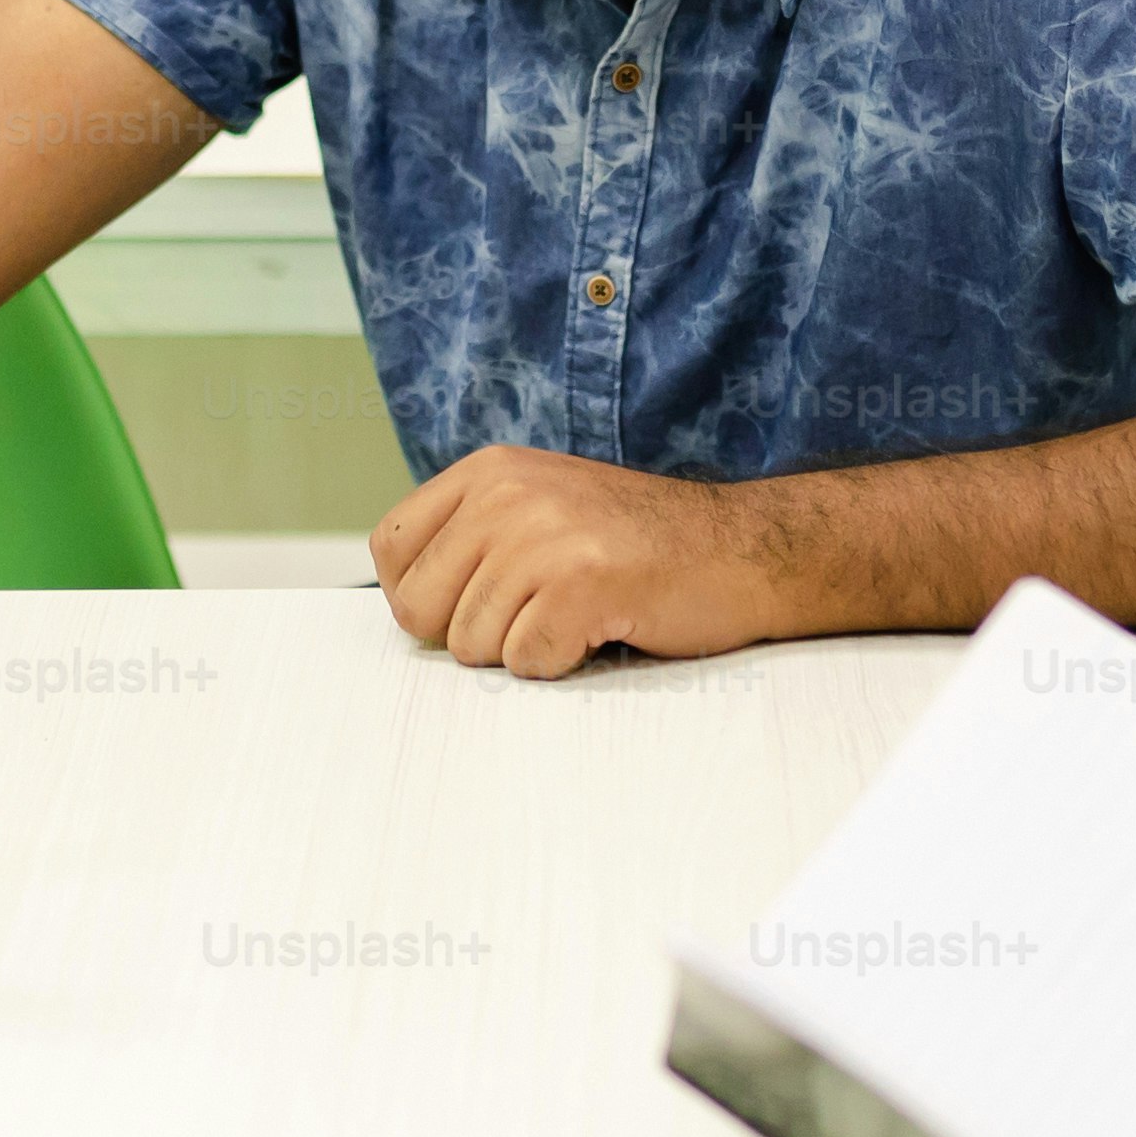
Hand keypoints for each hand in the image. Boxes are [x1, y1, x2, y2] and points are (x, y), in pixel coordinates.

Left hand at [368, 445, 781, 678]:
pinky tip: (602, 629)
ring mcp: (543, 536)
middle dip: (469, 634)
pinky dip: (562, 665)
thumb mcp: (544, 507)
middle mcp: (507, 493)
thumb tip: (406, 605)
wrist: (744, 549)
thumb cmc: (644, 545)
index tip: (466, 607)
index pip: (390, 549)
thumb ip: (473, 538)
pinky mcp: (580, 583)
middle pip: (418, 607)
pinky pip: (525, 663)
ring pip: (471, 645)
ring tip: (577, 615)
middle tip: (531, 618)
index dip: (419, 596)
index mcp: (490, 471)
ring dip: (524, 651)